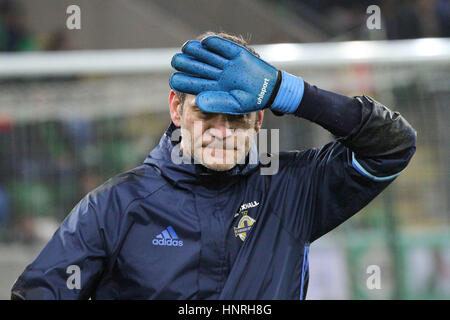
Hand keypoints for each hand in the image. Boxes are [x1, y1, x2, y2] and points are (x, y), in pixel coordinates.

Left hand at [169, 36, 304, 114]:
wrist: (271, 89)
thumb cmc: (252, 100)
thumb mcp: (235, 104)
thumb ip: (217, 102)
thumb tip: (197, 100)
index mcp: (213, 88)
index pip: (192, 84)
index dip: (182, 81)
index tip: (174, 79)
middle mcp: (217, 75)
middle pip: (196, 67)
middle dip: (185, 63)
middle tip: (177, 60)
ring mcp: (225, 63)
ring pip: (206, 55)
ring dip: (195, 50)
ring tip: (187, 48)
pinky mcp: (235, 53)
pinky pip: (221, 46)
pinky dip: (214, 43)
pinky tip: (205, 42)